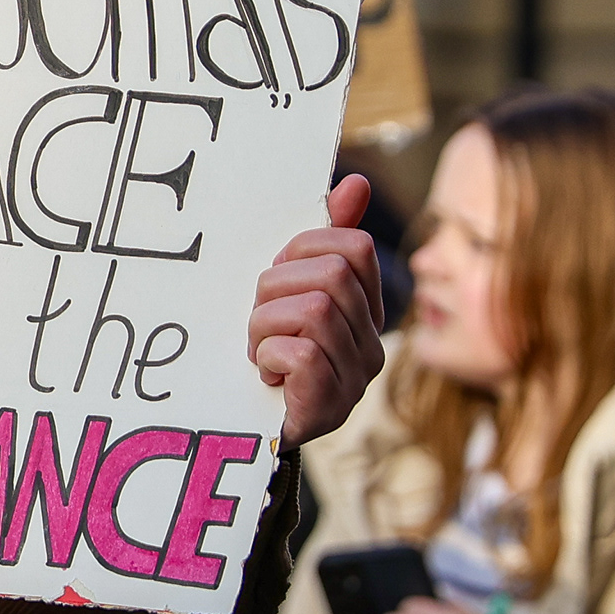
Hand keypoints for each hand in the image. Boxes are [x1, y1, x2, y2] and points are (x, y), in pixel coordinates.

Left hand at [250, 175, 388, 447]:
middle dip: (275, 290)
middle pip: (329, 276)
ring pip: (312, 311)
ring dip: (265, 325)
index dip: (303, 249)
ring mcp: (355, 378)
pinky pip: (299, 352)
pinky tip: (266, 374)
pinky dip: (269, 356)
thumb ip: (324, 239)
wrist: (243, 430)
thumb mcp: (287, 289)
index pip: (354, 247)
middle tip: (260, 322)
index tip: (277, 278)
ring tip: (259, 350)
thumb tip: (357, 183)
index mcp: (365, 309)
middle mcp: (371, 343)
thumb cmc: (266, 353)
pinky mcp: (329, 406)